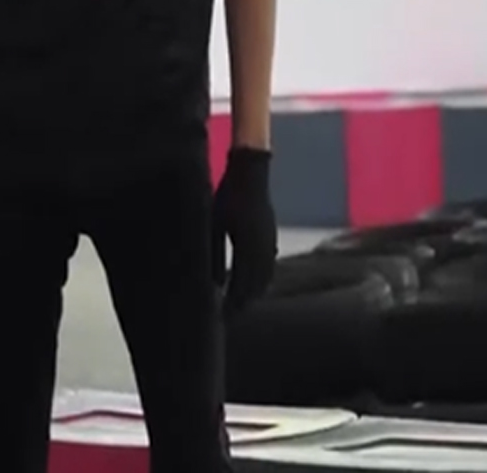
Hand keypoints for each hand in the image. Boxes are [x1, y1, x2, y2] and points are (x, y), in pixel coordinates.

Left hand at [212, 146, 276, 314]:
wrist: (251, 172)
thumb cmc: (227, 195)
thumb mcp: (214, 222)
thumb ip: (215, 251)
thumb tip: (214, 281)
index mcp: (246, 244)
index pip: (242, 282)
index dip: (233, 301)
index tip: (223, 315)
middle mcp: (263, 246)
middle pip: (256, 283)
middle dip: (244, 301)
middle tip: (232, 315)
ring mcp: (270, 240)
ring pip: (266, 275)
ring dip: (255, 291)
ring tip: (243, 304)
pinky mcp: (272, 235)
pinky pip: (269, 263)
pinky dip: (262, 277)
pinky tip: (255, 282)